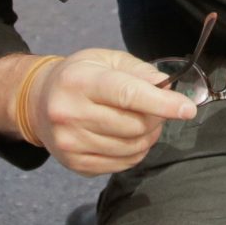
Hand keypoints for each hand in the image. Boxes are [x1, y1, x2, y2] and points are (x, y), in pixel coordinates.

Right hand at [23, 49, 195, 175]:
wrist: (39, 102)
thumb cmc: (80, 76)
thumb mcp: (106, 60)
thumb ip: (140, 72)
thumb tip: (169, 88)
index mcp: (79, 81)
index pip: (127, 95)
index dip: (161, 103)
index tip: (187, 109)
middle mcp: (70, 113)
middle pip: (133, 125)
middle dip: (156, 118)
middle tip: (156, 109)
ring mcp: (70, 143)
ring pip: (131, 148)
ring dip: (148, 137)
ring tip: (141, 122)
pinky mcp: (75, 163)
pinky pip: (122, 164)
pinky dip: (135, 152)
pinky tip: (127, 137)